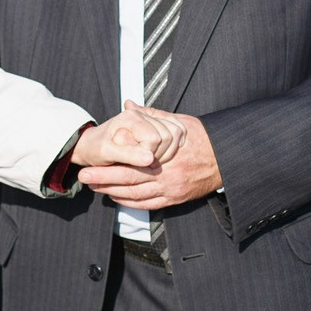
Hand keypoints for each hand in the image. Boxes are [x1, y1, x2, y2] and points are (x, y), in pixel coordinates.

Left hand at [79, 109, 222, 210]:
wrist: (226, 159)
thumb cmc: (202, 138)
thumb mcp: (179, 122)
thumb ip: (151, 114)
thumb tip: (129, 105)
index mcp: (166, 156)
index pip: (132, 163)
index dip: (110, 165)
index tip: (93, 161)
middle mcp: (167, 176)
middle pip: (129, 181)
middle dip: (104, 180)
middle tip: (85, 176)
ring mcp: (171, 190)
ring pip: (136, 196)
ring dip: (112, 192)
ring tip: (94, 187)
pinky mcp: (175, 199)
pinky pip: (148, 205)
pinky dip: (130, 203)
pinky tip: (116, 197)